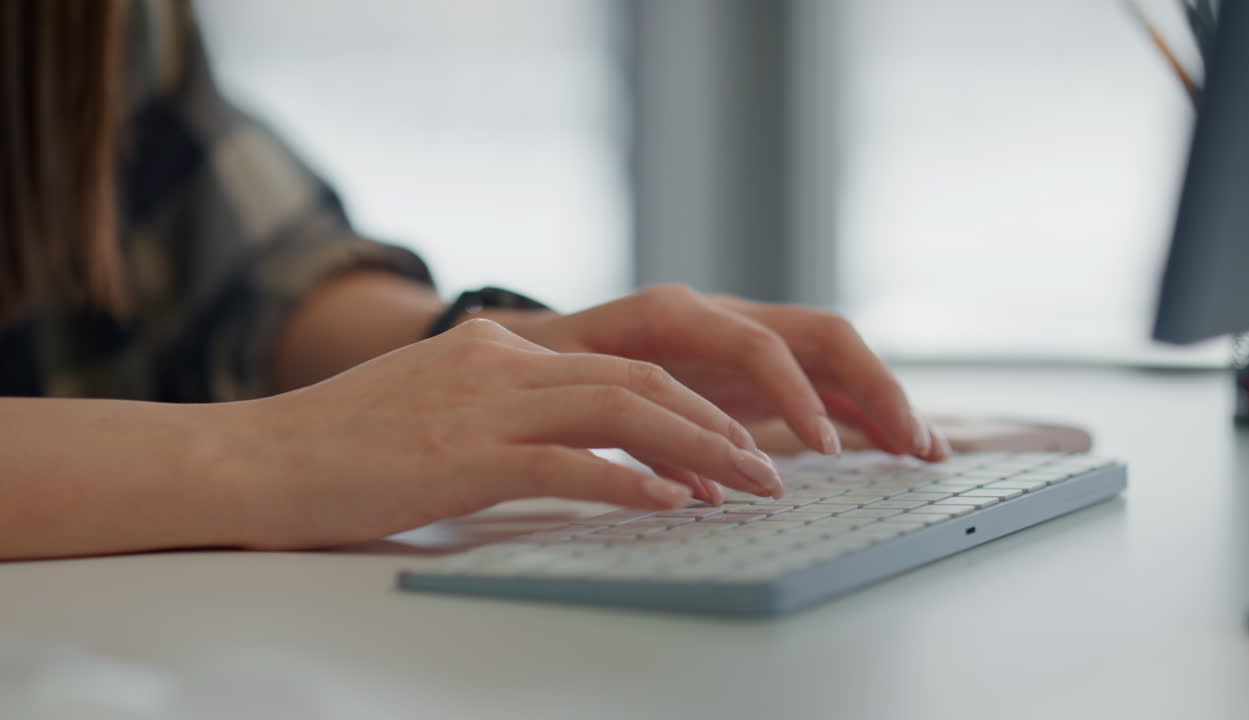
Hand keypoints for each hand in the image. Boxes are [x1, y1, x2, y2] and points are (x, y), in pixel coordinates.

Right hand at [220, 319, 782, 549]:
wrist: (251, 459)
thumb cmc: (338, 447)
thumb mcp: (431, 404)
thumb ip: (502, 408)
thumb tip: (577, 444)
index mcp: (496, 347)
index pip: (618, 365)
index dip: (686, 403)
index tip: (731, 442)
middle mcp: (499, 362)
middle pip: (639, 380)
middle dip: (714, 424)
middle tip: (767, 468)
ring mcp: (481, 405)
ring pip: (620, 411)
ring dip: (696, 450)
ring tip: (748, 487)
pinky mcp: (462, 456)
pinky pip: (569, 464)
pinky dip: (631, 483)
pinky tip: (672, 505)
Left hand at [493, 285, 948, 461]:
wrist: (542, 344)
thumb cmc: (553, 364)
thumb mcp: (576, 385)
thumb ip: (634, 423)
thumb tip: (703, 484)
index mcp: (678, 313)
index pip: (758, 343)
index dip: (794, 392)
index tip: (820, 447)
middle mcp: (723, 316)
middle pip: (820, 336)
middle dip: (873, 386)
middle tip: (911, 443)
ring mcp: (745, 338)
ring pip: (833, 359)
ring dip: (881, 399)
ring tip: (926, 450)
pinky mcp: (753, 368)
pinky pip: (820, 384)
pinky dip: (857, 414)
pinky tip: (894, 448)